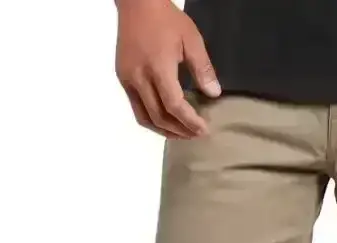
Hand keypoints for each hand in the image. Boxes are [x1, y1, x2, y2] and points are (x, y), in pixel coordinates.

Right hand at [115, 0, 220, 138]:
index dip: (189, 121)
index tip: (203, 129)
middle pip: (159, 117)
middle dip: (179, 130)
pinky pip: (136, 108)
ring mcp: (128, 80)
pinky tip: (165, 121)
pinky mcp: (123, 79)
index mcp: (158, 67)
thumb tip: (213, 94)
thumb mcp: (191, 39)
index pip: (173, 105)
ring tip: (182, 134)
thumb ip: (203, 68)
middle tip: (196, 134)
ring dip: (164, 131)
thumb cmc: (166, 19)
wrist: (137, 3)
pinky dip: (152, 120)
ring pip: (144, 118)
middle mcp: (139, 77)